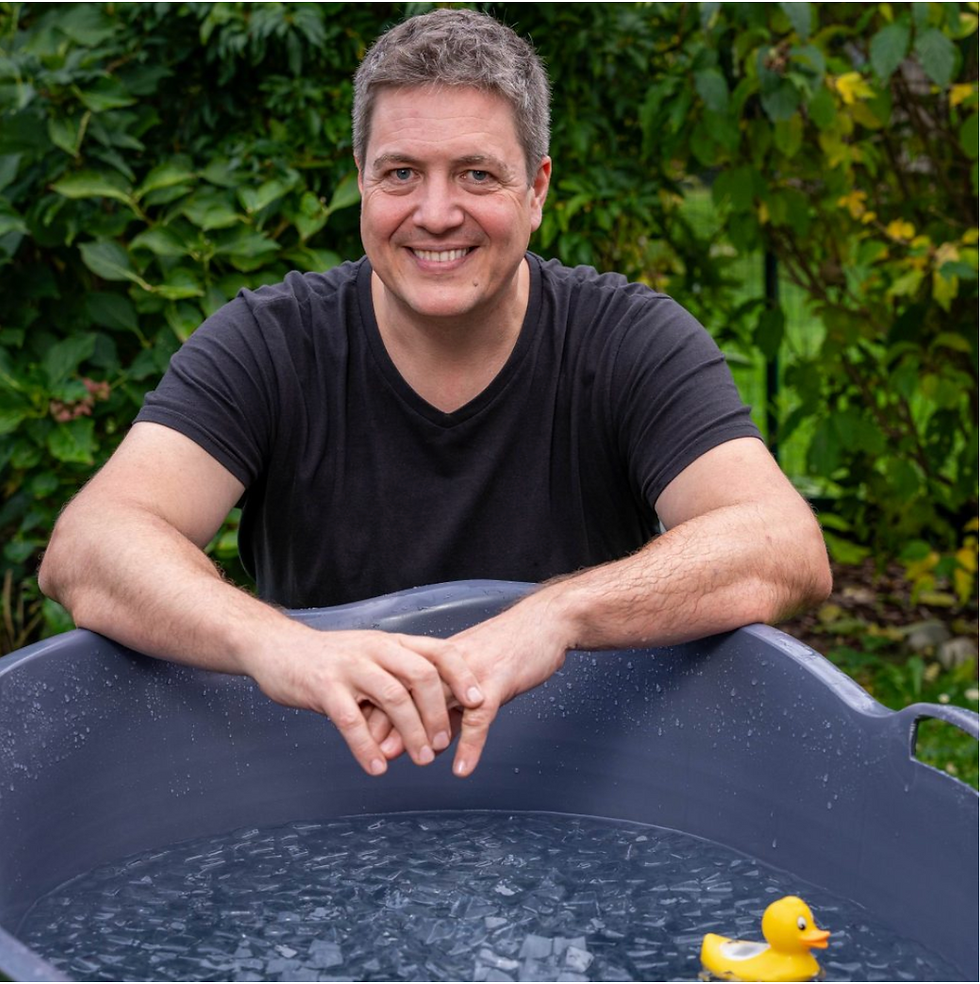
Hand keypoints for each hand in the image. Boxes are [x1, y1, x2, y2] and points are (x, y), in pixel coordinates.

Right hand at [242, 626, 483, 776]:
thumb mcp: (369, 656)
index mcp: (390, 642)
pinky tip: (377, 768)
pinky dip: (367, 747)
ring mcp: (349, 667)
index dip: (461, 675)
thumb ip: (397, 676)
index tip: (478, 701)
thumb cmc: (329, 659)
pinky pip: (351, 720)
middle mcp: (374, 649)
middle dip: (438, 712)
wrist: (277, 648)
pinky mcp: (324, 688)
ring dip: (411, 732)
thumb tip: (433, 710)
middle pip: (421, 675)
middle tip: (444, 743)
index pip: (437, 651)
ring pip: (392, 698)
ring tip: (421, 760)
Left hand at [363, 591, 573, 776]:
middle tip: (374, 750)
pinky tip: (462, 767)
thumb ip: (450, 709)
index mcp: (438, 661)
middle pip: (409, 693)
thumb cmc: (509, 650)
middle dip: (390, 722)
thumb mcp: (473, 679)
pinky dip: (470, 744)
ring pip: (438, 704)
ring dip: (424, 734)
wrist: (544, 624)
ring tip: (410, 760)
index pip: (400, 685)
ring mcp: (470, 673)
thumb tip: (427, 742)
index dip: (381, 709)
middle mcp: (447, 664)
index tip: (360, 733)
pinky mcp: (497, 681)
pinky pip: (479, 717)